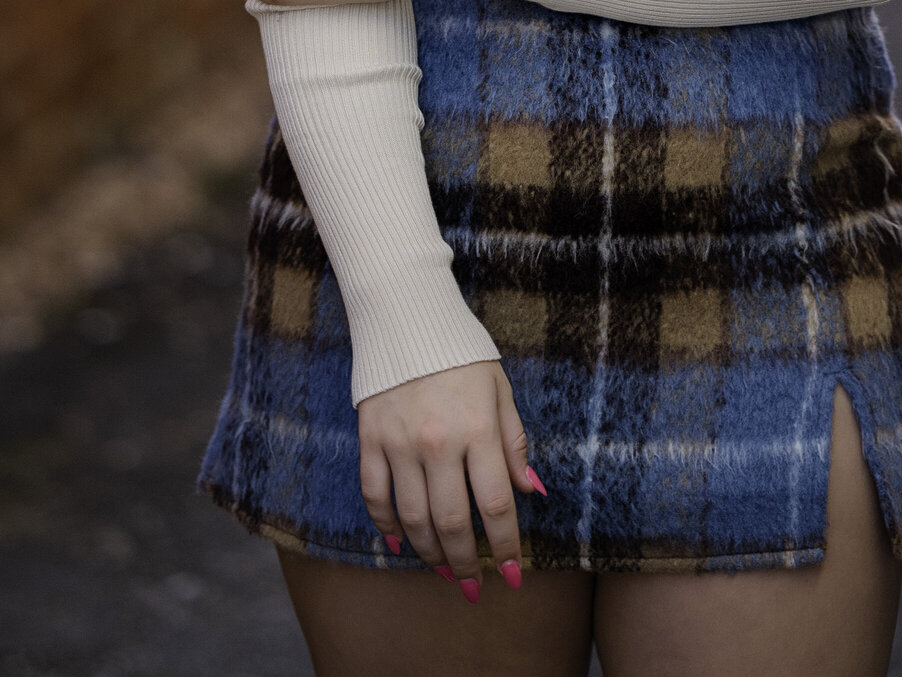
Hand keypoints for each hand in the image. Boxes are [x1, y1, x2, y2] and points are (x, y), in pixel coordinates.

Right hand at [359, 360, 541, 592]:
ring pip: (413, 518)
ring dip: (429, 552)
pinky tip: (399, 542)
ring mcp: (400, 442)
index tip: (512, 575)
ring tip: (442, 570)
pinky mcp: (370, 438)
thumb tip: (531, 491)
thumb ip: (513, 442)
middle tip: (472, 587)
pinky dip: (386, 525)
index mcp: (477, 428)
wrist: (406, 314)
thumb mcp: (499, 389)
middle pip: (451, 522)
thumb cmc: (462, 354)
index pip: (495, 505)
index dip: (506, 546)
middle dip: (466, 563)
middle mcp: (438, 442)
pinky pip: (376, 496)